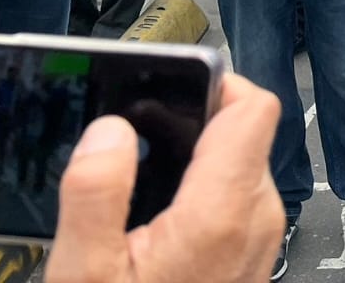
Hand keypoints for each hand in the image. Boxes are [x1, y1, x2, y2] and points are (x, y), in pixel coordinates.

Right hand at [44, 73, 283, 282]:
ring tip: (142, 173)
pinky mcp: (250, 251)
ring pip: (237, 163)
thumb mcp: (86, 273)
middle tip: (138, 132)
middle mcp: (256, 217)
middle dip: (190, 122)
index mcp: (223, 211)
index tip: (171, 83)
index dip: (214, 82)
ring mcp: (259, 236)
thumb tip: (107, 131)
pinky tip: (158, 211)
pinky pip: (235, 198)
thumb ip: (96, 194)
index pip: (253, 106)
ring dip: (193, 157)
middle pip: (241, 131)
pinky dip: (200, 190)